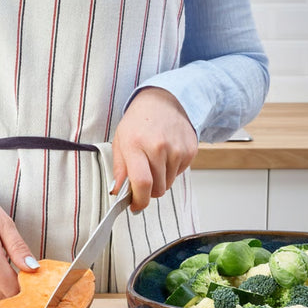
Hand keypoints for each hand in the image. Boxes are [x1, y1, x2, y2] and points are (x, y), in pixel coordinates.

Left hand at [111, 87, 197, 210]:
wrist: (164, 101)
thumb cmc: (139, 122)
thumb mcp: (121, 141)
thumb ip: (119, 169)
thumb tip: (117, 192)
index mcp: (136, 145)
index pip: (142, 183)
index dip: (139, 201)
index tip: (135, 205)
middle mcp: (158, 147)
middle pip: (157, 189)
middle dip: (149, 191)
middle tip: (144, 178)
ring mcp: (176, 149)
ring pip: (168, 183)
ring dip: (161, 180)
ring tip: (155, 161)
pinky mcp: (190, 150)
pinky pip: (179, 174)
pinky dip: (172, 170)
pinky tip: (166, 155)